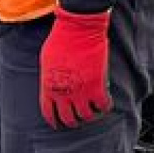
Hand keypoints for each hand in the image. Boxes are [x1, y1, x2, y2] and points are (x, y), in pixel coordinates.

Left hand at [39, 8, 112, 127]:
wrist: (78, 29)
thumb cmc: (61, 39)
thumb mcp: (47, 60)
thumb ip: (50, 76)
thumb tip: (53, 83)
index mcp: (48, 87)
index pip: (49, 112)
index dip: (54, 120)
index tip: (58, 124)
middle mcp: (63, 93)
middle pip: (68, 118)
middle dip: (73, 122)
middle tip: (78, 121)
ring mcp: (81, 91)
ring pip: (86, 115)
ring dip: (90, 117)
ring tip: (93, 114)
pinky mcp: (97, 85)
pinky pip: (102, 105)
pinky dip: (105, 107)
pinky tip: (106, 105)